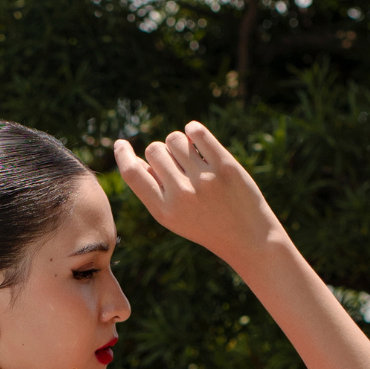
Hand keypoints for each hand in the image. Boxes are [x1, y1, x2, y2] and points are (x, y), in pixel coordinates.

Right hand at [112, 121, 278, 268]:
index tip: (121, 144)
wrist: (248, 238)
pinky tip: (196, 137)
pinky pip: (197, 132)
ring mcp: (204, 180)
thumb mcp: (175, 218)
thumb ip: (155, 192)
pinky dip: (193, 130)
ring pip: (175, 139)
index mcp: (164, 211)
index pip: (132, 174)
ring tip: (190, 156)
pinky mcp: (225, 166)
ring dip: (179, 142)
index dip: (123, 155)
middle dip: (162, 152)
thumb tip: (136, 159)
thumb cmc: (207, 225)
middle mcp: (182, 195)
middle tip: (177, 164)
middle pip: (155, 150)